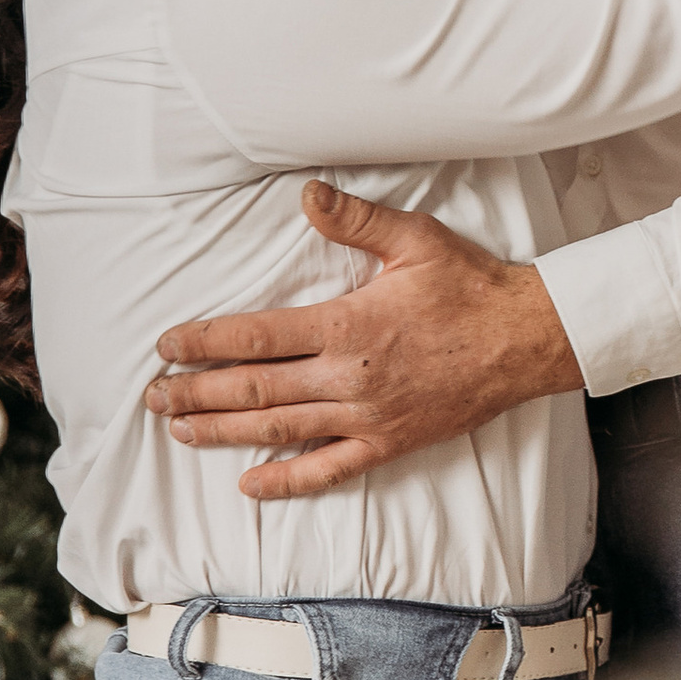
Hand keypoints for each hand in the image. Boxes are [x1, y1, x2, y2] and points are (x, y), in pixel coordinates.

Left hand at [142, 179, 583, 496]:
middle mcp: (348, 377)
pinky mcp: (388, 443)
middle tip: (154, 396)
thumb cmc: (469, 286)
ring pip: (280, 430)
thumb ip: (355, 220)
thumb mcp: (414, 239)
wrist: (526, 340)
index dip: (204, 342)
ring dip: (224, 432)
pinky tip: (250, 484)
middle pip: (254, 390)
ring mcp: (366, 416)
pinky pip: (329, 469)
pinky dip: (287, 481)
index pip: (255, 337)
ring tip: (180, 430)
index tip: (167, 346)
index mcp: (347, 325)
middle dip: (197, 392)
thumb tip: (305, 195)